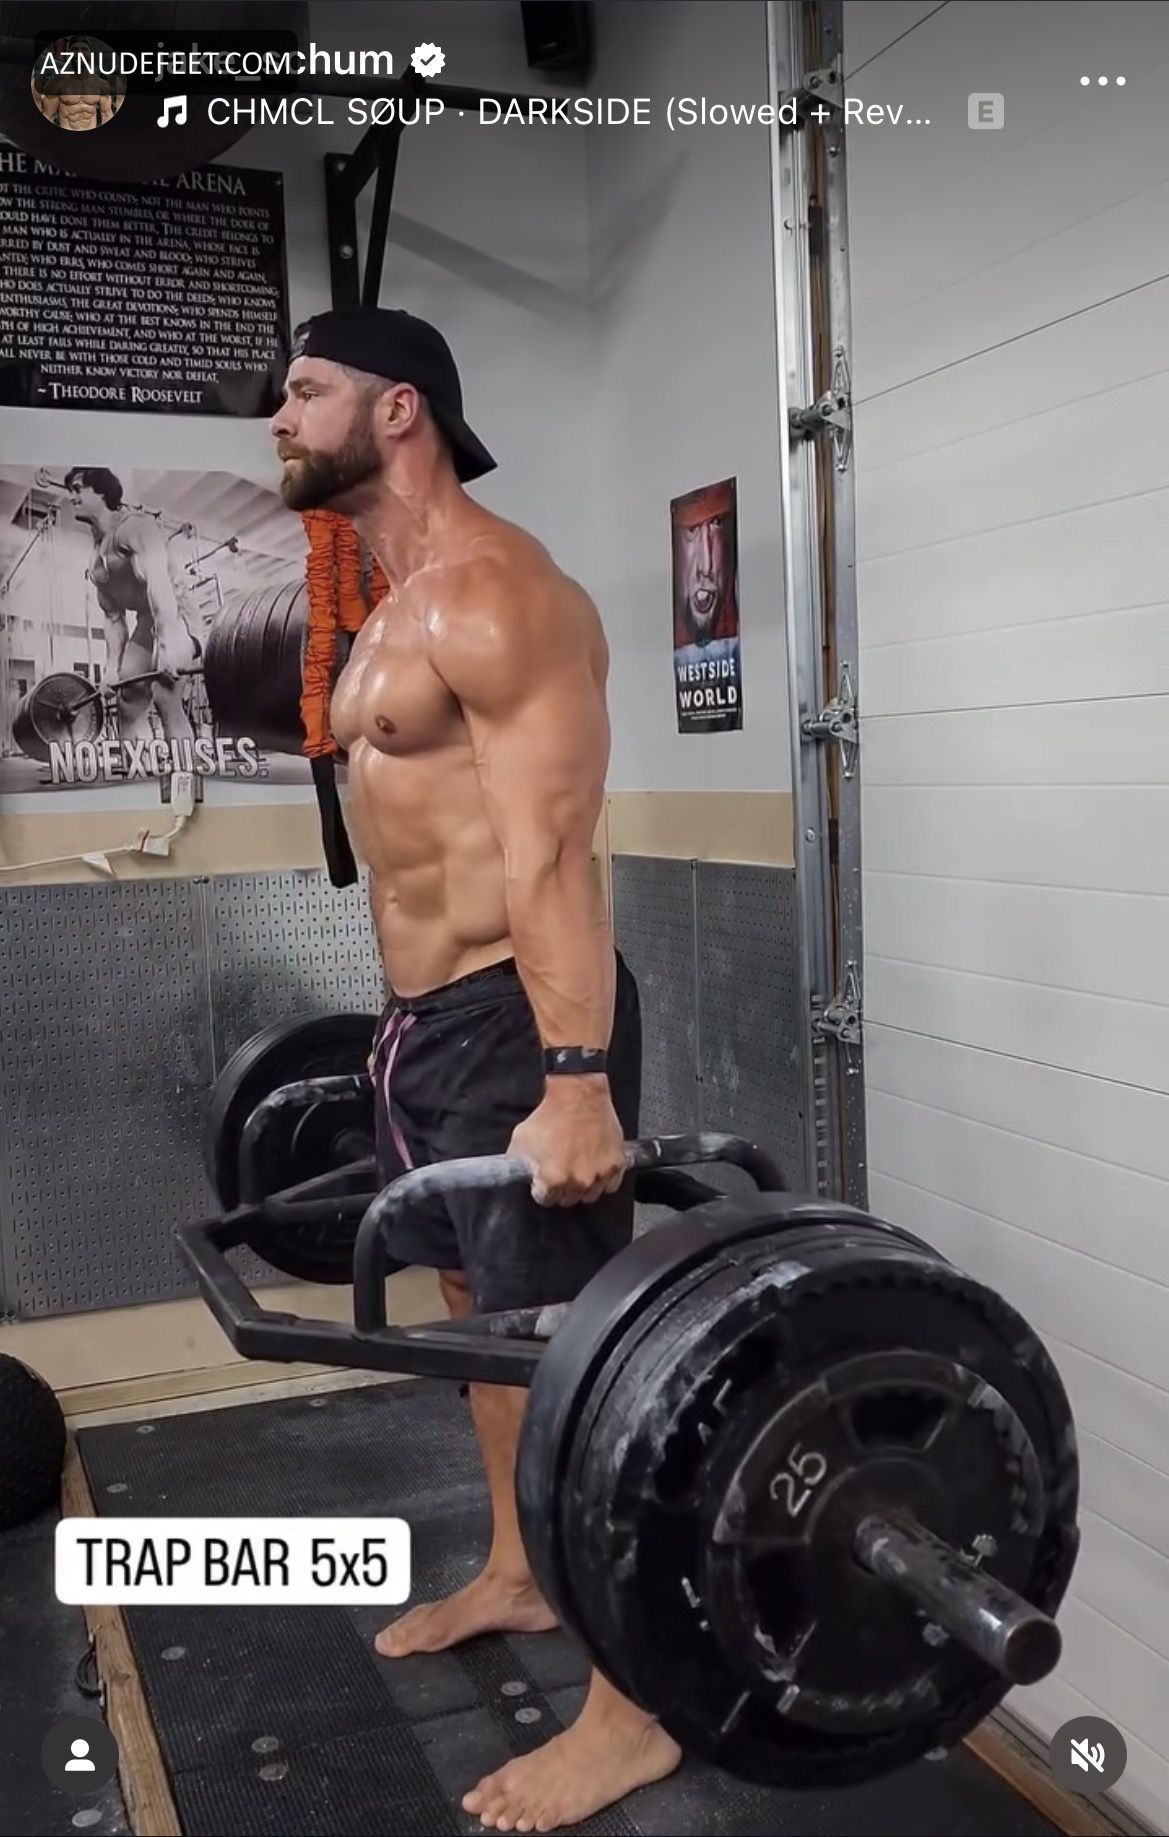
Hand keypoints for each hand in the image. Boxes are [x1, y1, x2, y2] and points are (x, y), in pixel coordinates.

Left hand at [509, 1084, 627, 1206]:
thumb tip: (517, 1174)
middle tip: (560, 1170)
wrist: (578, 1093)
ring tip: (577, 1167)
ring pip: (590, 1195)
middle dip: (562, 1188)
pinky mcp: (616, 1165)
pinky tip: (594, 1166)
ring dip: (582, 1186)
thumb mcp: (521, 1140)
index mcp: (553, 1180)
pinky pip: (610, 1185)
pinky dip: (603, 1179)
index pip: (546, 1200)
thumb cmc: (552, 1113)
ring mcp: (599, 1175)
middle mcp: (577, 1182)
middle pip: (568, 1199)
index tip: (543, 1181)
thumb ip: (518, 1165)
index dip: (542, 1188)